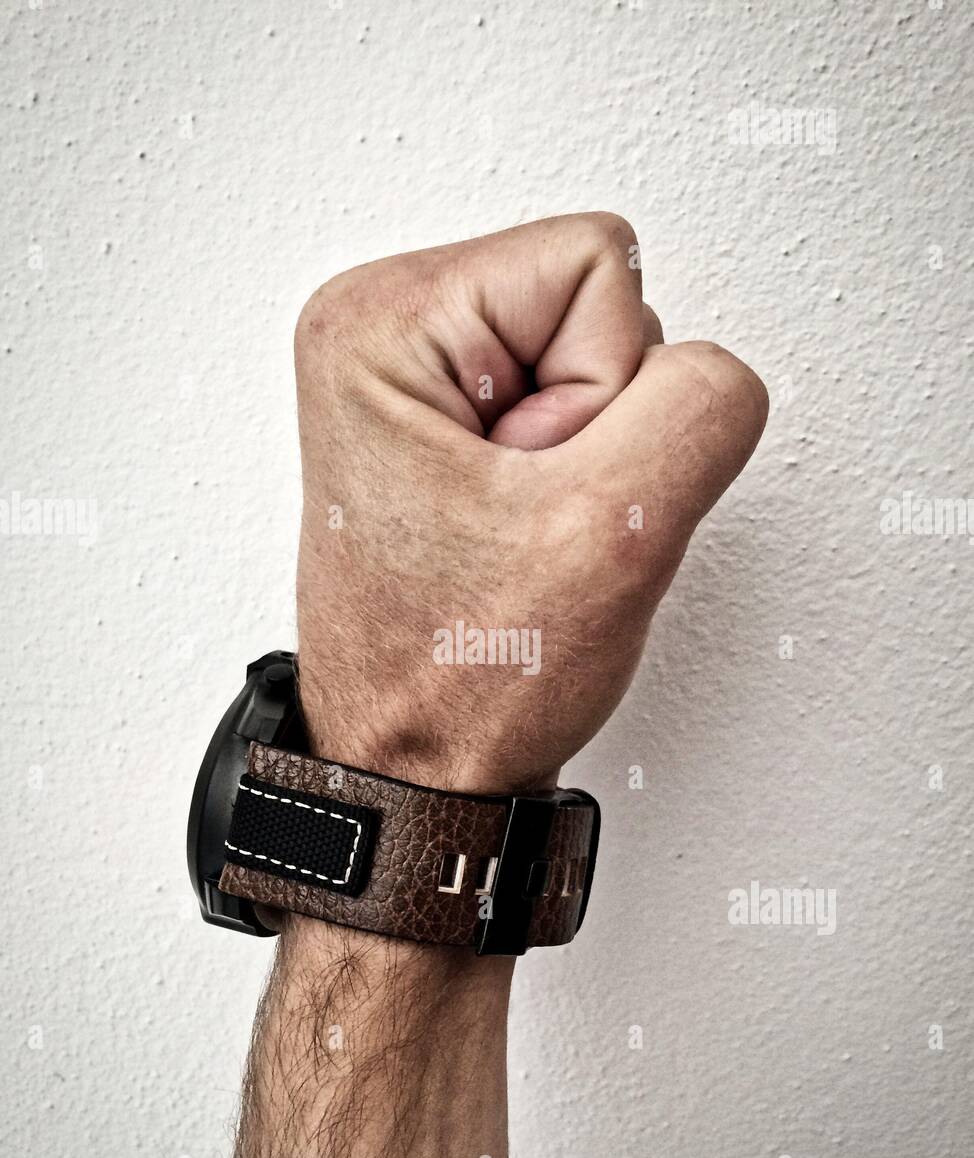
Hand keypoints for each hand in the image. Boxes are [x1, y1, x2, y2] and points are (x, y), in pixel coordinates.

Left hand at [294, 212, 767, 793]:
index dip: (610, 393)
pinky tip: (526, 540)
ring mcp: (416, 384)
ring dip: (591, 466)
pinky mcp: (450, 429)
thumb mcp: (610, 535)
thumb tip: (713, 371)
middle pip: (597, 305)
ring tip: (522, 539)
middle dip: (600, 429)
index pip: (599, 265)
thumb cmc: (460, 682)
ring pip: (598, 365)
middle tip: (530, 523)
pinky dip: (578, 484)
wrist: (413, 770)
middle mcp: (382, 335)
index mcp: (380, 323)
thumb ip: (699, 410)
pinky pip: (579, 413)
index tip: (541, 492)